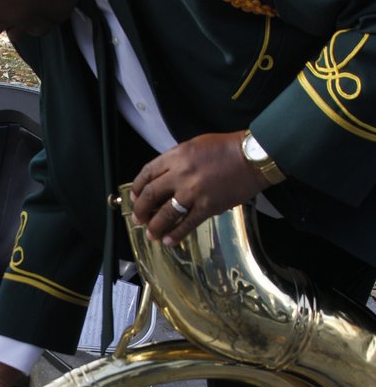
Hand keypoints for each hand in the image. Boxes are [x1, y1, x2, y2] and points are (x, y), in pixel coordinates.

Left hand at [129, 131, 269, 245]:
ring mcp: (193, 192)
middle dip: (141, 210)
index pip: (147, 173)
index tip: (135, 197)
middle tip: (138, 218)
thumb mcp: (195, 146)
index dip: (137, 188)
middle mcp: (181, 174)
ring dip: (155, 226)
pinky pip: (186, 224)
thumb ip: (176, 160)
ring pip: (165, 214)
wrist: (252, 158)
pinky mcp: (208, 207)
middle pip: (151, 195)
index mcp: (176, 156)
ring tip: (151, 234)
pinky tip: (169, 241)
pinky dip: (175, 235)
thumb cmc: (226, 149)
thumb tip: (163, 178)